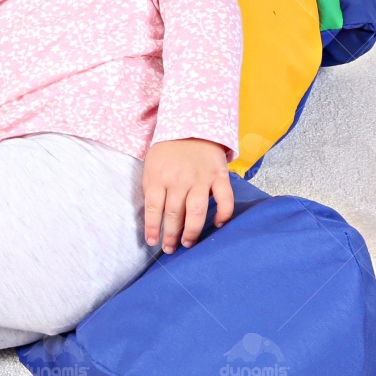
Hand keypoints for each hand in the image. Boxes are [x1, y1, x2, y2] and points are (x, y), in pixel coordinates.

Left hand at [143, 138, 233, 253]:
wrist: (191, 126)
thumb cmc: (168, 151)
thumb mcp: (151, 166)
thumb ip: (152, 189)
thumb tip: (153, 218)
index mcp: (159, 177)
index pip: (153, 208)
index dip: (152, 228)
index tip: (152, 242)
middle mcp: (179, 179)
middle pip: (174, 214)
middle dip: (171, 235)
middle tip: (170, 249)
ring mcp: (201, 178)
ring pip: (196, 211)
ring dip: (192, 231)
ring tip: (188, 243)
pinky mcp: (219, 176)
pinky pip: (224, 199)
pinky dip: (223, 214)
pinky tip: (217, 224)